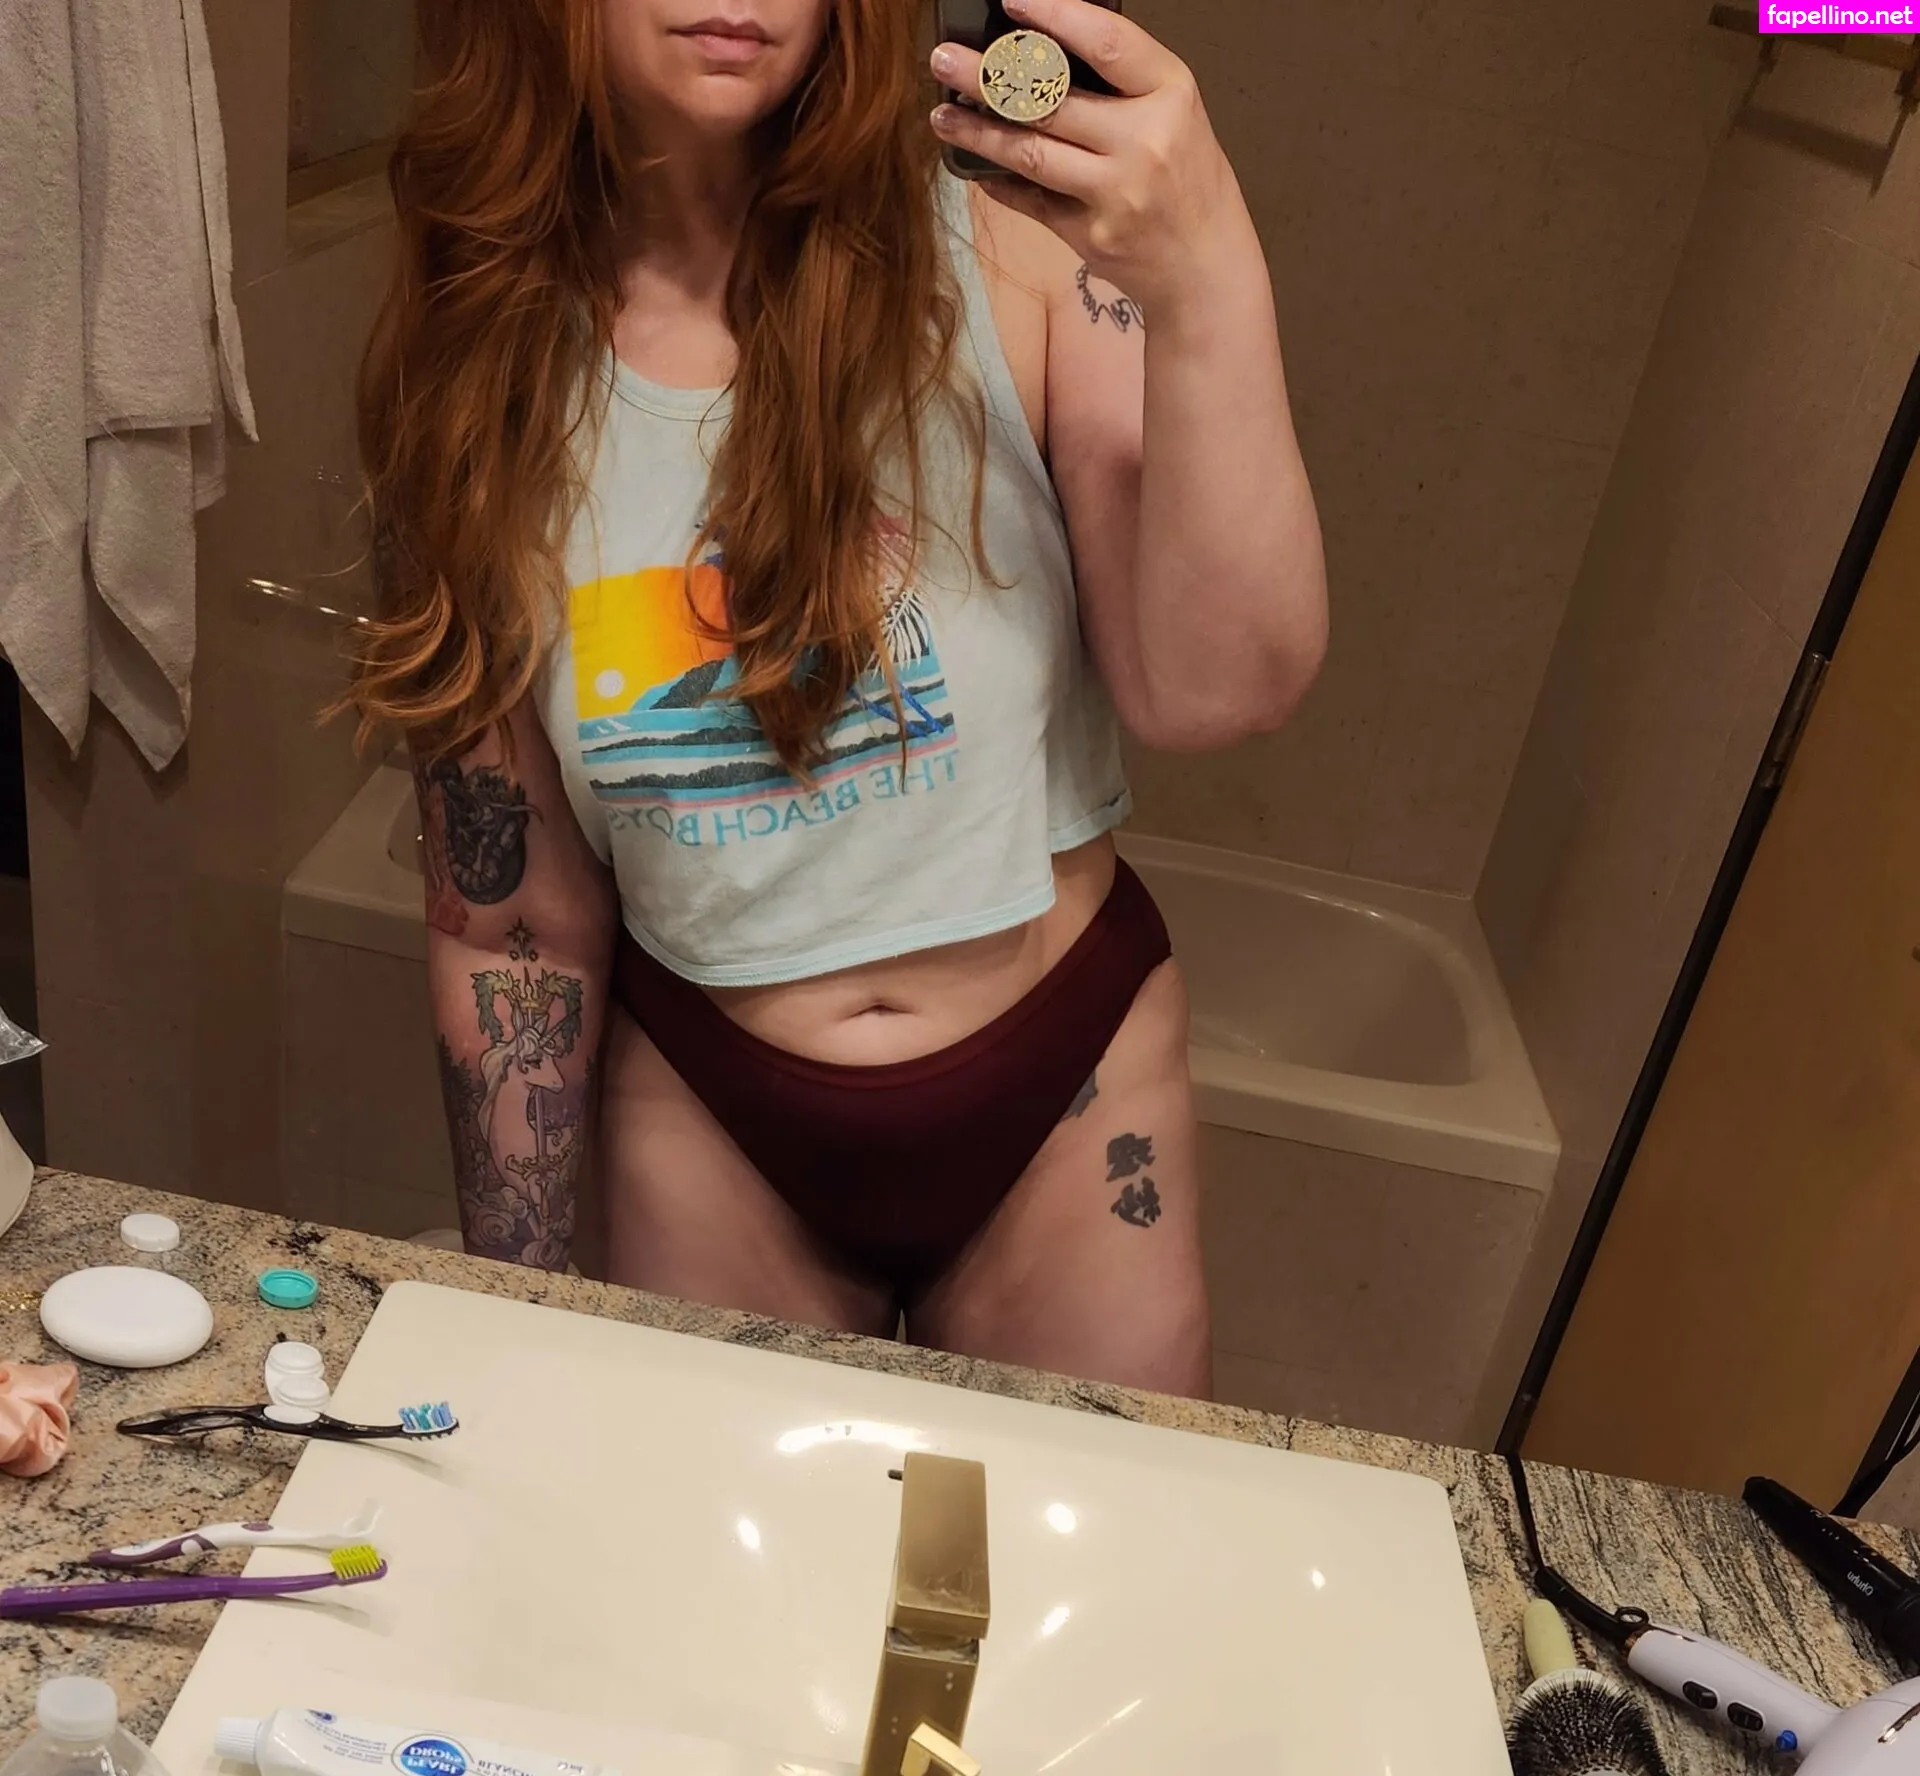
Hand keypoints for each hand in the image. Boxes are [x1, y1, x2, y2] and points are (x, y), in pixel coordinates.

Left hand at [929, 0, 1247, 313]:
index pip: (1106, 42)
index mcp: (1171, 94)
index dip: (1053, 16)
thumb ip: (1124, 87)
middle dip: (988, 77)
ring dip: (978, 133)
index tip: (1010, 1)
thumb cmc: (1189, 183)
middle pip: (1052, 99)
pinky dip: (999, 182)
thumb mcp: (1176, 116)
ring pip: (1030, 152)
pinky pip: (1032, 200)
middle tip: (943, 59)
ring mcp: (1116, 192)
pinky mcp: (1091, 235)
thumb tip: (1043, 55)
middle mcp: (1144, 140)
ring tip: (942, 114)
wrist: (1207, 268)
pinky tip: (973, 166)